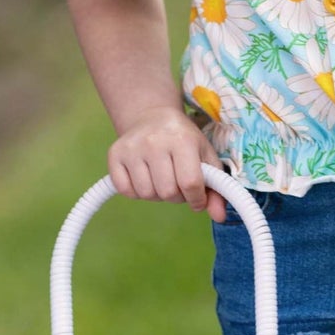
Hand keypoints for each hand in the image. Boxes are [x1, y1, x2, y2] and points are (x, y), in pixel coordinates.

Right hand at [107, 106, 231, 222]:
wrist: (152, 116)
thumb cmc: (184, 140)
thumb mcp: (206, 158)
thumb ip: (217, 188)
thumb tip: (219, 217)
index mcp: (182, 140)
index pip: (190, 183)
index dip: (196, 199)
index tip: (197, 199)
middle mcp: (155, 141)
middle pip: (167, 192)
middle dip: (177, 196)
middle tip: (178, 185)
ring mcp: (132, 147)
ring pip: (146, 194)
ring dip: (157, 195)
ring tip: (162, 180)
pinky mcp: (114, 154)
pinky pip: (125, 190)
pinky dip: (137, 192)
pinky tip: (145, 178)